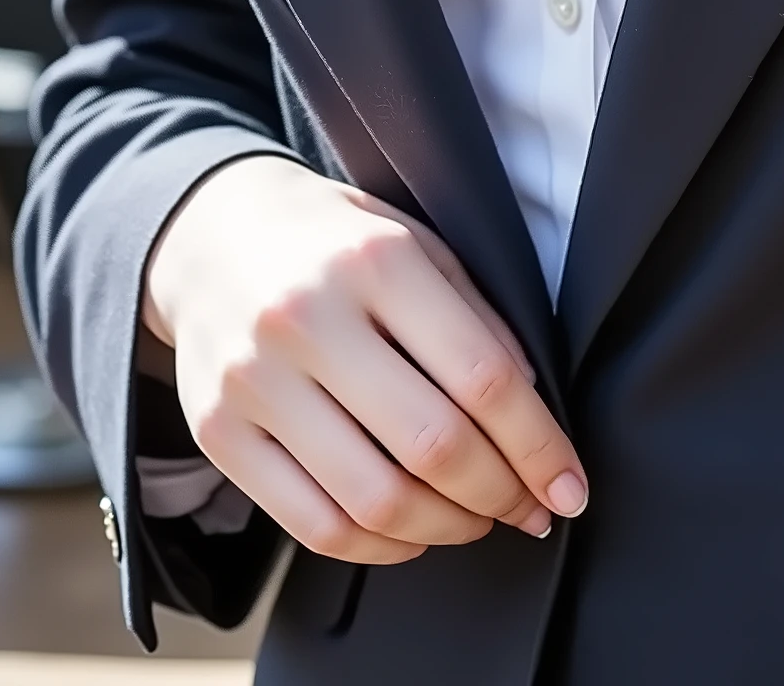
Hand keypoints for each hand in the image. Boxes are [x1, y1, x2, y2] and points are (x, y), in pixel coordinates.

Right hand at [142, 156, 586, 566]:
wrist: (214, 235)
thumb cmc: (338, 245)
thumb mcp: (418, 244)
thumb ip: (475, 320)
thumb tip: (534, 413)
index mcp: (377, 260)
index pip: (482, 376)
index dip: (539, 446)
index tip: (569, 487)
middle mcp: (308, 318)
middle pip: (432, 446)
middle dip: (499, 495)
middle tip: (528, 507)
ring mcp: (255, 380)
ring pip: (373, 501)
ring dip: (446, 529)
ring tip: (475, 519)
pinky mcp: (219, 433)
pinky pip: (314, 526)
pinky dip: (379, 547)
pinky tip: (411, 531)